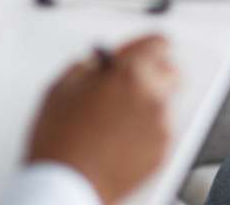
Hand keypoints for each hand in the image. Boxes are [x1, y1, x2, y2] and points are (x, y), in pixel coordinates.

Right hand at [27, 35, 178, 204]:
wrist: (66, 187)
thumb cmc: (59, 143)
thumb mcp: (60, 89)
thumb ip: (87, 66)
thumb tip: (100, 62)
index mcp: (131, 75)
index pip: (157, 43)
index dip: (140, 46)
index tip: (129, 52)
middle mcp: (153, 97)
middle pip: (170, 70)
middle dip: (150, 72)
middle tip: (124, 83)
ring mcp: (160, 125)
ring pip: (163, 101)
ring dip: (145, 101)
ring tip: (113, 117)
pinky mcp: (161, 150)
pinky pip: (158, 129)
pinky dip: (144, 128)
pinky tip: (117, 138)